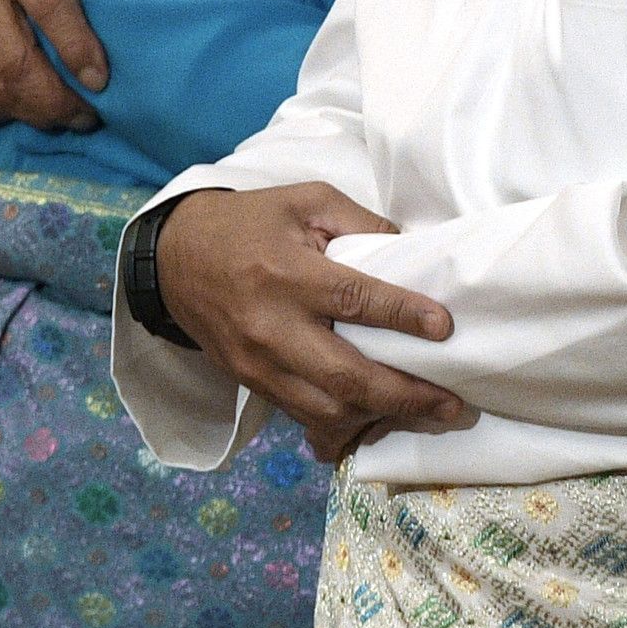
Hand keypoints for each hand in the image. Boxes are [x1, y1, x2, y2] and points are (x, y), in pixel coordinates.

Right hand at [154, 184, 472, 463]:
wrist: (175, 260)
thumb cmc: (248, 223)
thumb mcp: (304, 200)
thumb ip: (359, 222)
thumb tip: (413, 249)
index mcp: (287, 274)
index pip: (353, 299)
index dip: (402, 315)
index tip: (444, 328)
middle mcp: (272, 327)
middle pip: (344, 377)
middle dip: (403, 396)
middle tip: (452, 404)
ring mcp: (260, 365)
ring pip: (326, 411)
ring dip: (381, 419)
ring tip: (427, 417)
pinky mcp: (253, 384)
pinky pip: (303, 418)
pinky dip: (344, 427)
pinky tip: (378, 424)